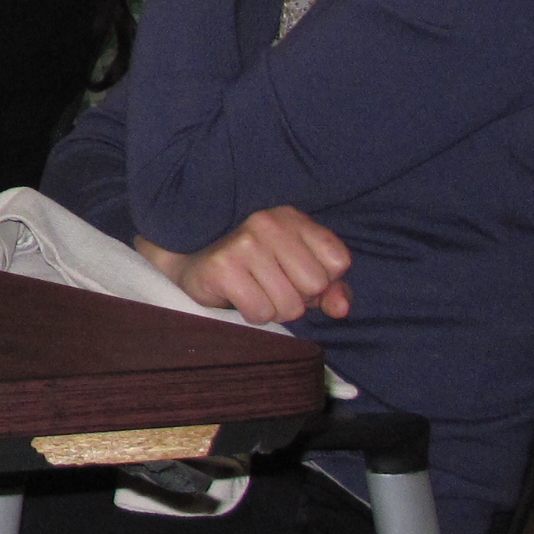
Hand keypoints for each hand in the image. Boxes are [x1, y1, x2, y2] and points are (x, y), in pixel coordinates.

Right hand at [138, 206, 351, 323]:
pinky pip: (261, 313)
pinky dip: (253, 315)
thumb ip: (330, 290)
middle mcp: (269, 224)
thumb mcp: (297, 272)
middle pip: (315, 285)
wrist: (191, 261)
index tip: (296, 275)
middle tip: (272, 286)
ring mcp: (244, 243)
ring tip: (255, 292)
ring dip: (274, 310)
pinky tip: (239, 296)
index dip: (323, 280)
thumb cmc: (255, 269)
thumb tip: (341, 308)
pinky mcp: (222, 267)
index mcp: (292, 218)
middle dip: (298, 298)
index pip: (338, 261)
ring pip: (289, 305)